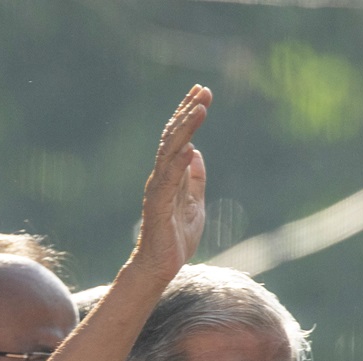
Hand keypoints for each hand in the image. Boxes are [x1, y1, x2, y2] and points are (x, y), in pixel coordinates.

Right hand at [133, 84, 211, 282]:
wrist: (160, 267)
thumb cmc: (175, 239)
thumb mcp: (194, 204)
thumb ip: (195, 179)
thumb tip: (196, 152)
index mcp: (170, 175)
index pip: (179, 137)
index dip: (188, 114)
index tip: (202, 92)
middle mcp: (160, 176)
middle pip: (174, 137)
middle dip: (188, 112)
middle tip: (204, 90)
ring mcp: (157, 190)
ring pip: (170, 153)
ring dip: (186, 130)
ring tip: (200, 110)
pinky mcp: (157, 206)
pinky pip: (168, 181)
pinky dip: (179, 164)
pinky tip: (191, 148)